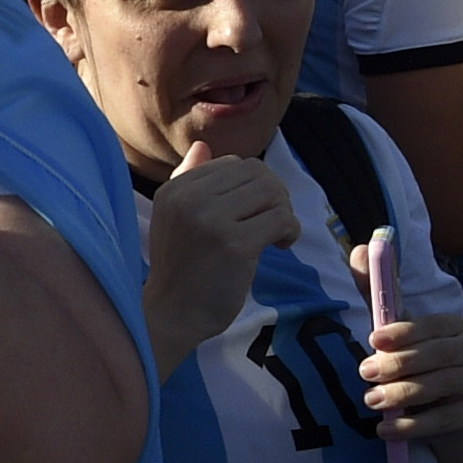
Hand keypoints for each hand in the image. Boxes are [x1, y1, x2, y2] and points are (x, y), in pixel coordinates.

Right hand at [143, 138, 295, 362]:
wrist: (171, 316)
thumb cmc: (180, 270)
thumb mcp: (175, 218)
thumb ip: (190, 180)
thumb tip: (204, 147)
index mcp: (176, 189)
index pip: (233, 164)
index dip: (255, 186)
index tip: (254, 214)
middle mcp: (189, 198)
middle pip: (257, 174)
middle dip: (275, 197)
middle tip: (273, 225)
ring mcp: (210, 220)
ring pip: (272, 193)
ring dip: (285, 214)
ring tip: (277, 237)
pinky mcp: (233, 244)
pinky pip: (281, 220)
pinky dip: (291, 231)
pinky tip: (281, 246)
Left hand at [355, 308, 462, 439]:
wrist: (459, 417)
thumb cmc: (421, 368)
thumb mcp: (400, 336)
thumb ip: (379, 299)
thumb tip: (360, 252)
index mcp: (455, 328)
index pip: (433, 325)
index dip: (405, 332)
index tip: (374, 340)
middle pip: (438, 355)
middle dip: (399, 363)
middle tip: (365, 372)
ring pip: (441, 386)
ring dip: (402, 394)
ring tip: (371, 401)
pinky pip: (443, 420)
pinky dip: (412, 425)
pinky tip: (385, 429)